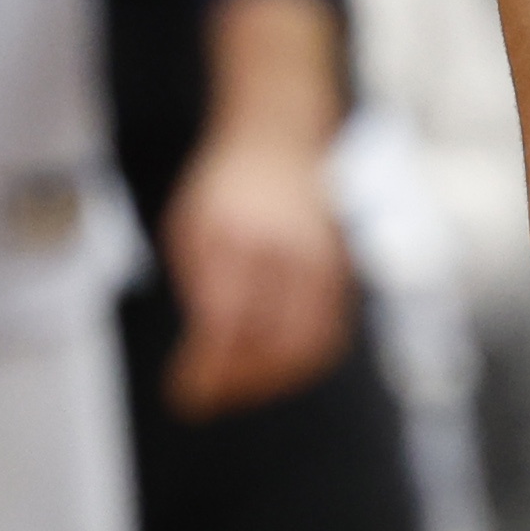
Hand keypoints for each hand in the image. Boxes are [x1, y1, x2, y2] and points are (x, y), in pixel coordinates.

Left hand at [159, 124, 353, 417]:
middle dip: (245, 384)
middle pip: (281, 344)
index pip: (230, 325)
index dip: (208, 370)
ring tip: (240, 386)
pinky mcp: (344, 271)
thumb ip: (202, 291)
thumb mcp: (192, 228)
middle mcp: (296, 253)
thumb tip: (201, 364)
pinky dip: (300, 360)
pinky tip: (269, 363)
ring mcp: (328, 262)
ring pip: (314, 345)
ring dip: (275, 379)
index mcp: (248, 239)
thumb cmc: (229, 184)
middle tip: (211, 396)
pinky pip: (331, 333)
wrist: (286, 134)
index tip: (185, 396)